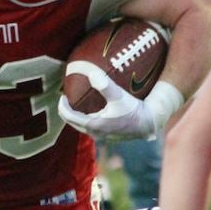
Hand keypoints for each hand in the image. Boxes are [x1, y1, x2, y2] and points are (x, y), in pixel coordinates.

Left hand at [57, 63, 182, 139]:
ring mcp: (101, 136)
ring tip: (77, 103)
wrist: (148, 123)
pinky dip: (86, 119)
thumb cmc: (134, 110)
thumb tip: (90, 73)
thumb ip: (104, 85)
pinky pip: (91, 127)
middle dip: (67, 111)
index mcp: (94, 125)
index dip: (62, 106)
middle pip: (72, 123)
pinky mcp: (108, 136)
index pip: (69, 117)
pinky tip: (92, 109)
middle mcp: (95, 133)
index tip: (62, 95)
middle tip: (66, 98)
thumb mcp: (119, 95)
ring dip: (76, 116)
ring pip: (82, 126)